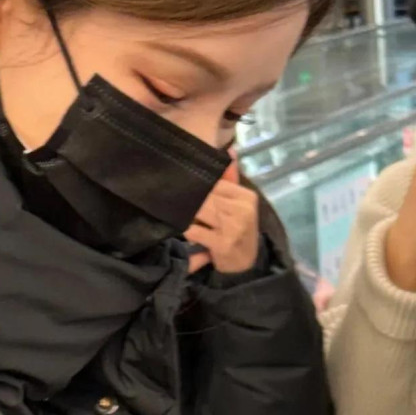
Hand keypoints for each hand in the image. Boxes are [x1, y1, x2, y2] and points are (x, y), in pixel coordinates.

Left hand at [184, 151, 259, 274]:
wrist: (245, 265)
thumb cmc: (238, 231)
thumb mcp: (239, 204)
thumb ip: (231, 178)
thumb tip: (229, 149)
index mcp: (246, 197)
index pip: (216, 183)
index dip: (197, 183)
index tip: (179, 179)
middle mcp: (242, 210)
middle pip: (206, 196)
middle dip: (188, 196)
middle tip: (168, 192)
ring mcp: (232, 227)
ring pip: (199, 210)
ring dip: (185, 211)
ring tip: (172, 207)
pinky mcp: (222, 243)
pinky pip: (195, 230)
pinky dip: (184, 227)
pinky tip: (177, 225)